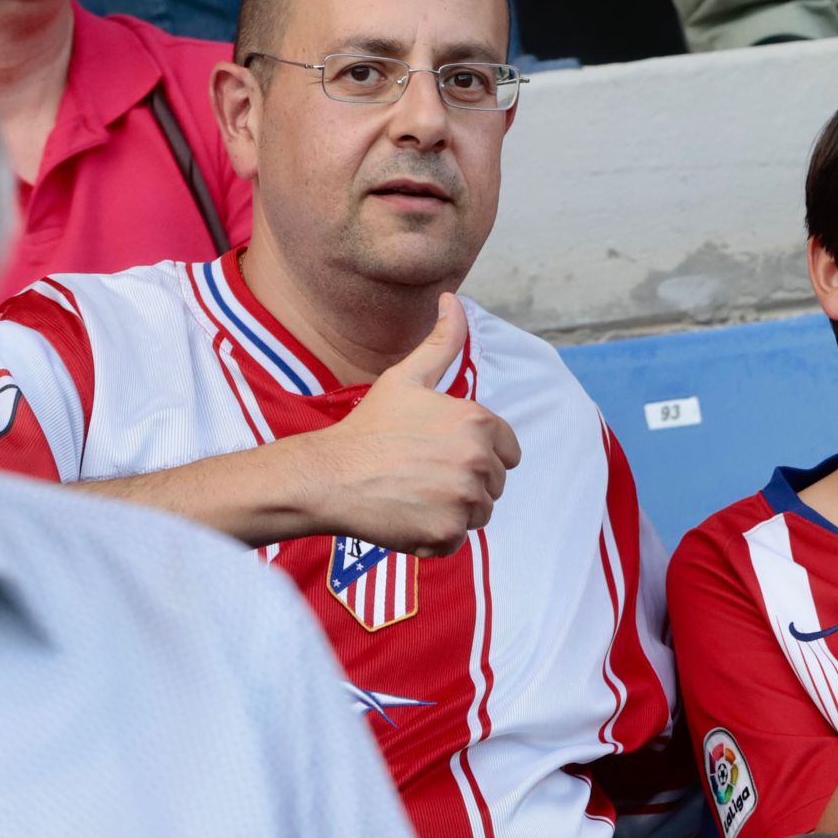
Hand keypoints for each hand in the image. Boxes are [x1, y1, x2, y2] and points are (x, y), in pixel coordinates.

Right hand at [306, 293, 522, 557]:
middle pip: (495, 482)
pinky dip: (437, 533)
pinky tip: (408, 513)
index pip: (509, 450)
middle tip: (422, 472)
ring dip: (454, 508)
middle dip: (466, 480)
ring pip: (480, 511)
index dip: (479, 452)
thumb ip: (442, 342)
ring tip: (415, 491)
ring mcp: (464, 499)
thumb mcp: (407, 378)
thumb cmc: (369, 427)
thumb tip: (454, 300)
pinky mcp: (448, 532)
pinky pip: (458, 537)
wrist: (329, 475)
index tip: (443, 452)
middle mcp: (478, 461)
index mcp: (478, 422)